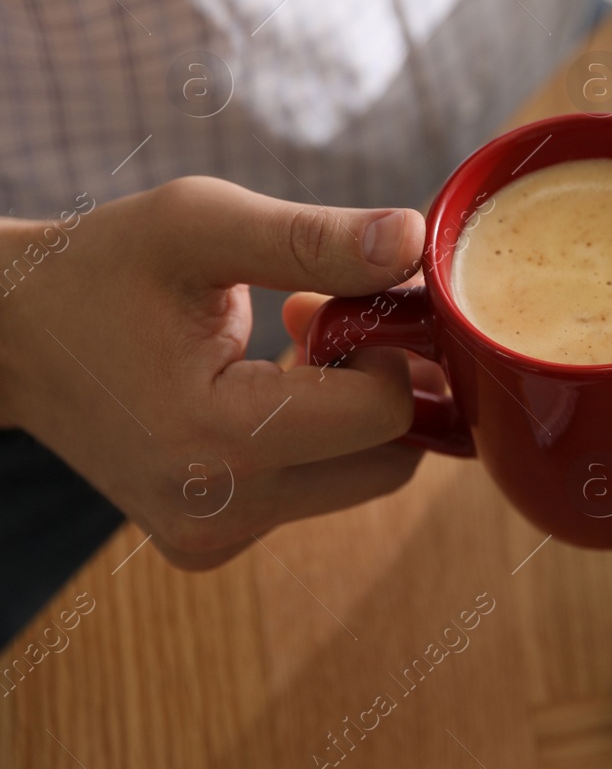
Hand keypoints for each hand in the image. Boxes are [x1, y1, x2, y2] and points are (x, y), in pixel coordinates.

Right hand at [0, 177, 432, 568]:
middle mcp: (220, 514)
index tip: (337, 299)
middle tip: (324, 322)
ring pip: (363, 478)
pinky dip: (316, 441)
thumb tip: (414, 243)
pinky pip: (316, 493)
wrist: (8, 339)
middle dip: (382, 384)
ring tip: (286, 347)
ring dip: (352, 411)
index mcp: (218, 442)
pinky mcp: (211, 543)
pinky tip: (262, 387)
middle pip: (391, 460)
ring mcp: (213, 538)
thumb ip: (313, 238)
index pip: (385, 413)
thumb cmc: (101, 270)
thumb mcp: (200, 225)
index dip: (388, 345)